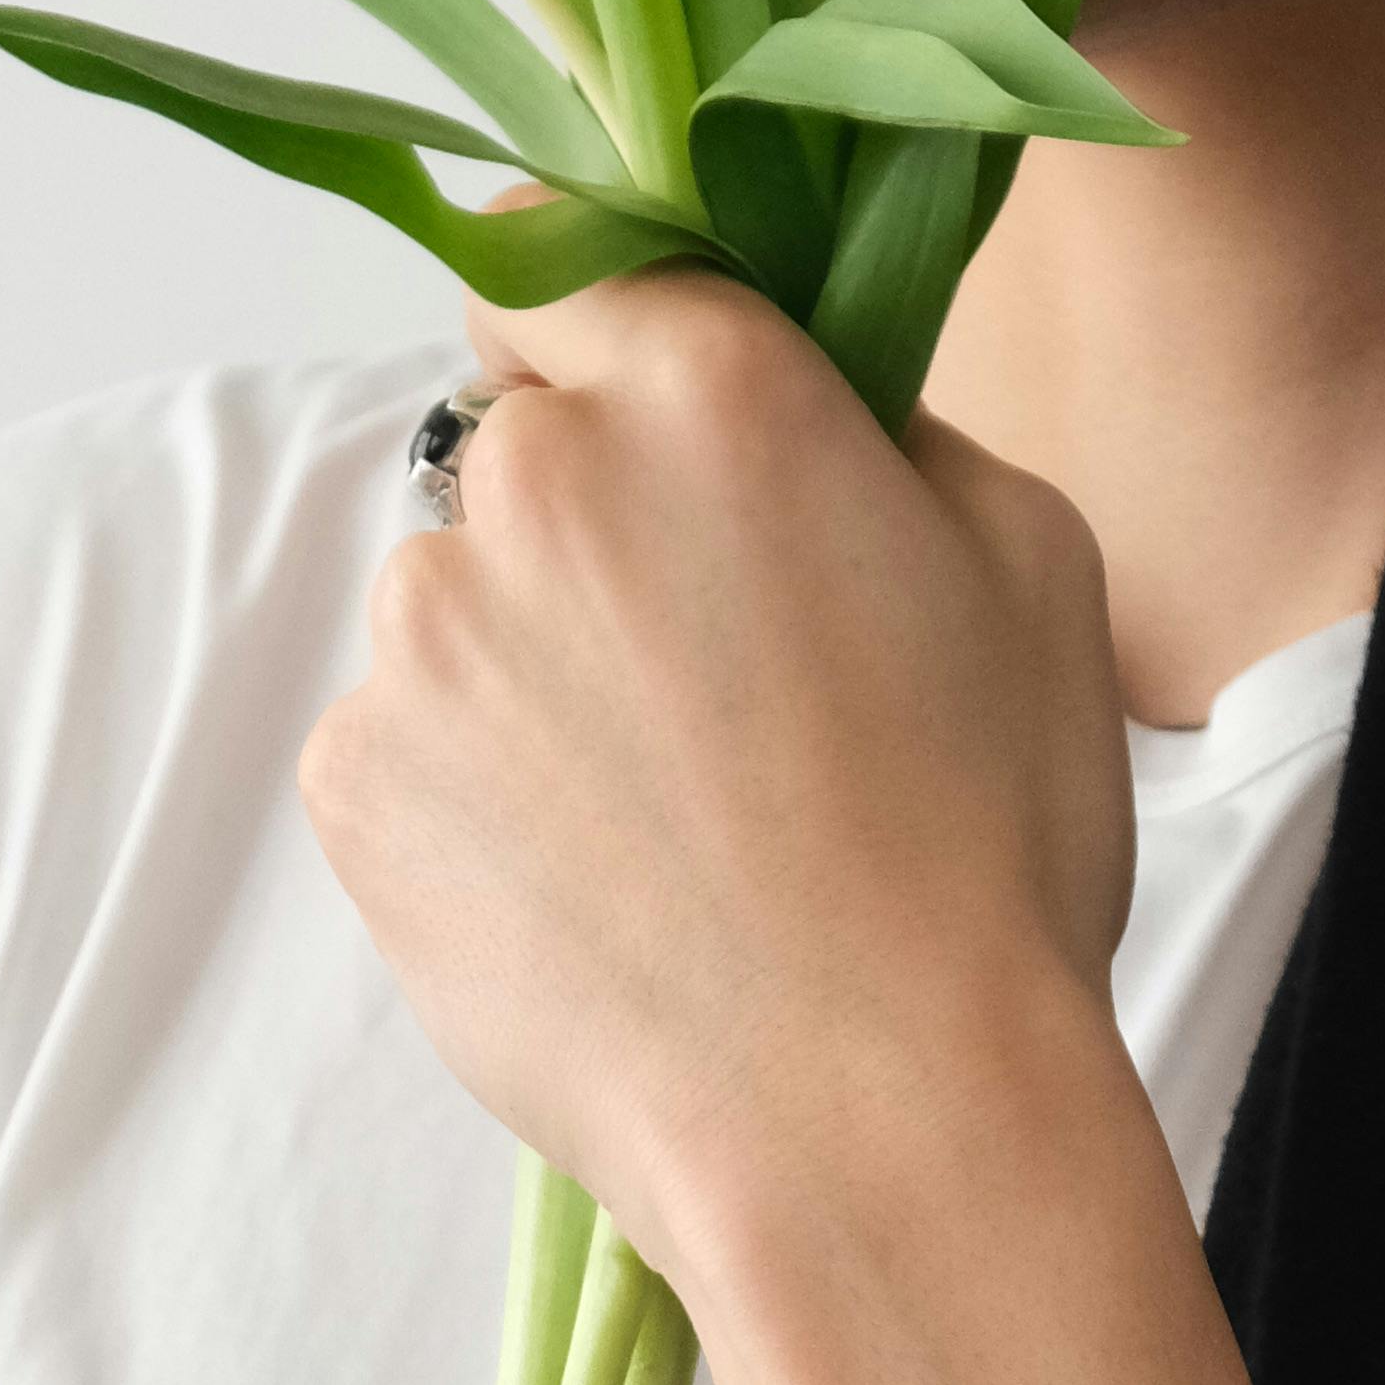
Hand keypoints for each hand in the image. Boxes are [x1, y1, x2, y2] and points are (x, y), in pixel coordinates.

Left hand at [300, 277, 1137, 1266]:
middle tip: (722, 690)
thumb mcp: (1032, 565)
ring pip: (460, 609)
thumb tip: (802, 411)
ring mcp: (422, 634)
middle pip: (518, 451)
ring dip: (533, 677)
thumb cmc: (988, 854)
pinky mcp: (352, 781)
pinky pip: (406, 748)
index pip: (565, 258)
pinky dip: (475, 803)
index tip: (640, 419)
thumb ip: (886, 429)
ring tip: (670, 827)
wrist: (874, 1126)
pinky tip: (599, 894)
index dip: (598, 333)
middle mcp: (535, 477)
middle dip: (597, 535)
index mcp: (711, 391)